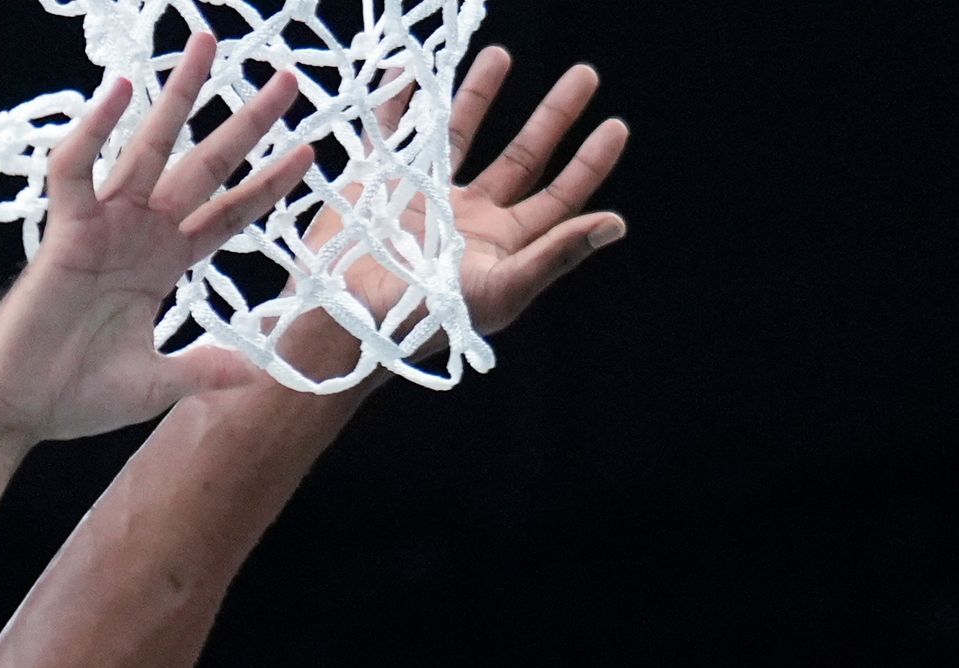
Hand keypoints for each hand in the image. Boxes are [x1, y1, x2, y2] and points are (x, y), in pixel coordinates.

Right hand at [0, 36, 316, 442]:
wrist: (18, 410)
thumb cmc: (75, 395)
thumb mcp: (157, 383)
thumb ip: (205, 369)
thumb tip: (258, 373)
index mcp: (164, 264)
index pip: (228, 213)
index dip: (267, 184)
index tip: (309, 152)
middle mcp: (140, 234)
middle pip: (204, 166)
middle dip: (245, 123)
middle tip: (288, 80)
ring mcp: (103, 226)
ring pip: (147, 146)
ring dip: (178, 96)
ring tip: (207, 45)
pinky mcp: (64, 230)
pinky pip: (77, 168)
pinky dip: (92, 130)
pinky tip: (120, 90)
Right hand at [299, 49, 628, 341]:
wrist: (342, 321)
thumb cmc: (425, 319)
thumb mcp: (500, 288)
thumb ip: (554, 254)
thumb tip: (616, 225)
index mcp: (501, 243)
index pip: (558, 196)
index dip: (588, 163)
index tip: (616, 124)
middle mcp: (468, 216)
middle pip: (523, 156)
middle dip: (554, 117)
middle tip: (585, 75)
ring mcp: (423, 195)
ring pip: (461, 135)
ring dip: (482, 94)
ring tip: (502, 55)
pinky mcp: (377, 181)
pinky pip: (391, 128)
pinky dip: (399, 95)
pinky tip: (411, 66)